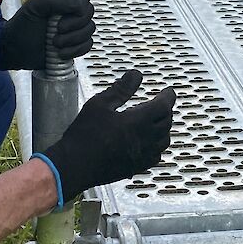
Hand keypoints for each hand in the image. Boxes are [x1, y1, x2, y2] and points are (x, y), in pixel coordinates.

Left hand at [0, 0, 92, 70]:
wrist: (15, 51)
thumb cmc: (20, 26)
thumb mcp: (34, 6)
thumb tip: (79, 4)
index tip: (72, 8)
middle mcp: (70, 10)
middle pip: (89, 11)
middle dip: (74, 24)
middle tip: (57, 28)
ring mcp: (74, 27)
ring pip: (89, 29)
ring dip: (72, 39)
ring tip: (55, 42)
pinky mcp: (75, 44)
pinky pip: (87, 45)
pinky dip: (75, 50)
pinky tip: (61, 52)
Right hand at [38, 69, 174, 196]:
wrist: (74, 165)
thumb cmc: (84, 135)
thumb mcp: (100, 104)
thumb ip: (121, 89)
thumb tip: (135, 75)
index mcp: (138, 122)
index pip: (163, 106)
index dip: (168, 97)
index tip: (168, 92)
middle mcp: (145, 140)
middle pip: (167, 122)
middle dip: (167, 110)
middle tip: (163, 104)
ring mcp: (141, 156)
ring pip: (164, 141)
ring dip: (165, 128)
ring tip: (159, 122)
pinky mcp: (135, 168)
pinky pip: (155, 156)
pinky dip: (158, 146)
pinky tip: (151, 144)